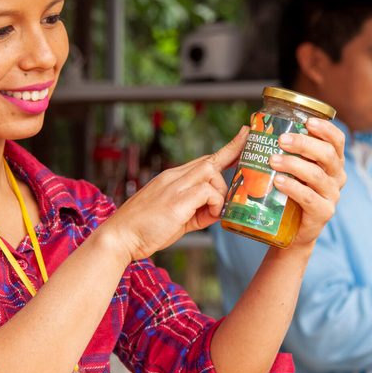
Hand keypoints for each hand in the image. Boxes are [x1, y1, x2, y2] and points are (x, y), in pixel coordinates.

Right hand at [96, 127, 248, 261]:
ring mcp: (175, 185)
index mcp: (173, 179)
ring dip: (219, 193)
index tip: (244, 135)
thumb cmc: (145, 230)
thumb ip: (198, 210)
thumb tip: (217, 210)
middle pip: (211, 160)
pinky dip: (214, 204)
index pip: (205, 159)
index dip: (228, 148)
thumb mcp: (178, 218)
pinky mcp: (177, 199)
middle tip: (252, 162)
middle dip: (234, 155)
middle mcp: (174, 177)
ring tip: (209, 214)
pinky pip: (208, 192)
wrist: (119, 237)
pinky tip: (206, 218)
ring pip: (212, 173)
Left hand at [267, 118, 346, 246]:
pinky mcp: (323, 213)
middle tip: (281, 141)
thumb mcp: (288, 169)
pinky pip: (309, 198)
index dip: (325, 128)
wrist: (292, 231)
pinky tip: (278, 181)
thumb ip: (278, 150)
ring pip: (316, 175)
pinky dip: (293, 187)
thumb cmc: (289, 193)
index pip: (337, 140)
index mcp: (332, 162)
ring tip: (273, 160)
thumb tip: (248, 129)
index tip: (307, 122)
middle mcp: (337, 177)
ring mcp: (332, 196)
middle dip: (303, 144)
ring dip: (294, 164)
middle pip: (327, 154)